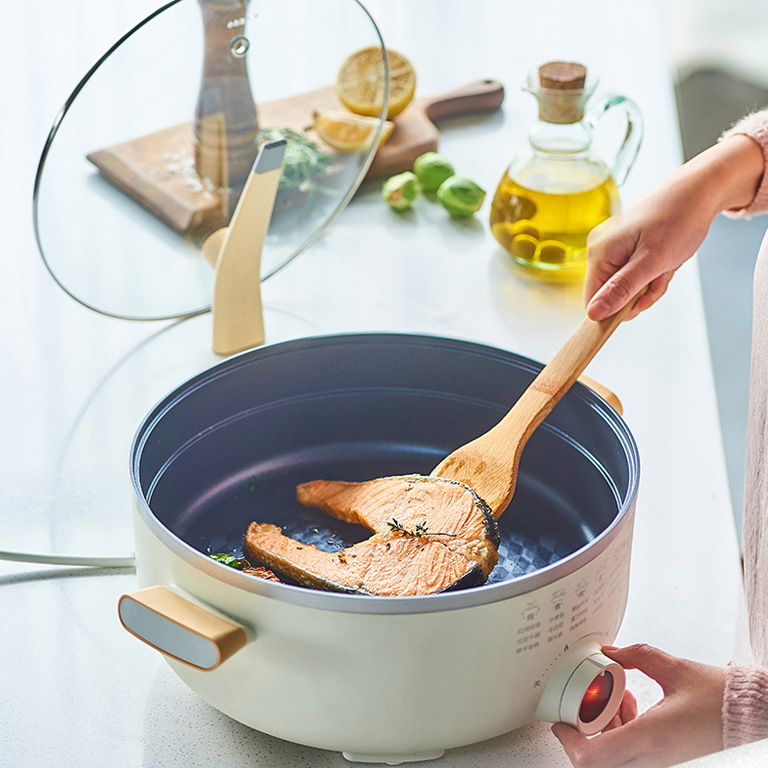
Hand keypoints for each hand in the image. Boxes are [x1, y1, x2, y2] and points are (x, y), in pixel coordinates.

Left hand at [552, 644, 726, 767]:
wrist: (750, 717)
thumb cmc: (719, 698)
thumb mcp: (673, 669)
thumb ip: (635, 656)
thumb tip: (609, 651)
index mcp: (651, 738)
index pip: (593, 757)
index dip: (568, 741)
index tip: (560, 721)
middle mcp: (653, 758)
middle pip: (597, 761)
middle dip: (584, 731)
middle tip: (586, 704)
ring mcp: (659, 762)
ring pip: (612, 759)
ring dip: (603, 730)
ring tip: (615, 699)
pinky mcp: (665, 759)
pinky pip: (629, 755)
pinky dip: (620, 732)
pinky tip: (630, 707)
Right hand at [585, 135, 763, 321]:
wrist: (700, 190)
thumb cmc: (679, 217)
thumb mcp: (652, 261)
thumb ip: (621, 289)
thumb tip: (593, 313)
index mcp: (600, 252)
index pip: (593, 300)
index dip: (617, 309)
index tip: (643, 301)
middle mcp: (602, 249)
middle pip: (612, 294)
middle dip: (640, 294)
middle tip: (661, 276)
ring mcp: (615, 247)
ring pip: (627, 286)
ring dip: (651, 283)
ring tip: (667, 264)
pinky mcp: (627, 246)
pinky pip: (636, 274)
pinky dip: (654, 273)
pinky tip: (666, 260)